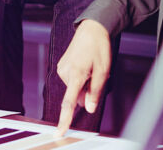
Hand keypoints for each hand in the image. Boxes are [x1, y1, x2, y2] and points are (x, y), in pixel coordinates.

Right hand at [55, 19, 111, 135]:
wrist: (91, 29)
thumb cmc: (99, 48)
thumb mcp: (104, 72)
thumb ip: (95, 92)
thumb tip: (88, 108)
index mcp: (76, 74)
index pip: (68, 103)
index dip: (65, 119)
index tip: (59, 132)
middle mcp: (65, 72)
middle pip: (76, 96)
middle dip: (87, 93)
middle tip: (97, 76)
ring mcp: (62, 68)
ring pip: (74, 88)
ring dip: (84, 85)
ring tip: (92, 68)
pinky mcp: (61, 66)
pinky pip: (71, 80)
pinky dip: (80, 79)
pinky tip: (86, 66)